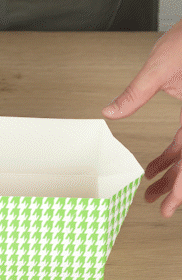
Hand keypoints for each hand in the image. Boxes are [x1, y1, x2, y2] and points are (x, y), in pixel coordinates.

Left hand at [102, 19, 181, 217]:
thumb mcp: (160, 66)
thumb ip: (136, 93)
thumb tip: (111, 111)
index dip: (181, 187)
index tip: (170, 207)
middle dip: (175, 187)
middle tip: (160, 207)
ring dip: (170, 174)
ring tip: (151, 190)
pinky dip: (169, 156)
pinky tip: (153, 167)